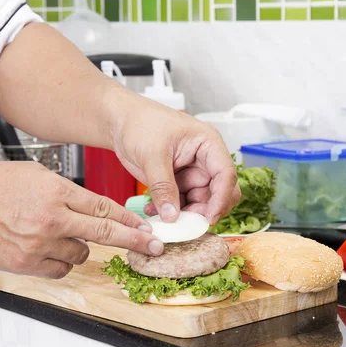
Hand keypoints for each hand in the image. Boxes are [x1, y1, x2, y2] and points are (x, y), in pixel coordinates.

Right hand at [0, 161, 162, 278]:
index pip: (104, 208)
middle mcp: (53, 218)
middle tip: (153, 246)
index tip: (146, 226)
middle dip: (134, 240)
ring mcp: (40, 243)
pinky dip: (61, 261)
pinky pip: (60, 269)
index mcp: (56, 192)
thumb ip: (65, 189)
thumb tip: (88, 204)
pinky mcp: (28, 263)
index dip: (129, 219)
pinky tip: (49, 249)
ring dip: (81, 247)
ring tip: (61, 235)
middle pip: (104, 233)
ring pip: (81, 254)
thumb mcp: (36, 174)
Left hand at [109, 91, 240, 224]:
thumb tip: (172, 215)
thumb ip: (163, 186)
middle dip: (202, 211)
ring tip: (159, 216)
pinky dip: (169, 212)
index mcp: (208, 144)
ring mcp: (191, 173)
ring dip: (183, 215)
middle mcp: (204, 160)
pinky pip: (180, 205)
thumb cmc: (140, 123)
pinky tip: (151, 211)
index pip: (225, 175)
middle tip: (183, 224)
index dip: (221, 199)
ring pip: (198, 203)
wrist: (119, 122)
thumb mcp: (152, 155)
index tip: (209, 218)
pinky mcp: (177, 183)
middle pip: (217, 194)